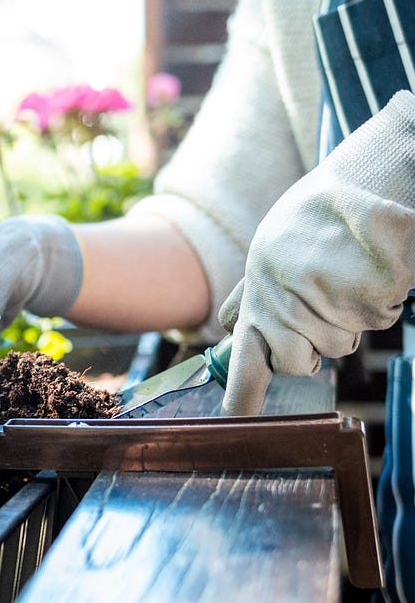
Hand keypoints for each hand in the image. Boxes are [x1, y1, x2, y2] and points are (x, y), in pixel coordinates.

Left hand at [220, 91, 414, 415]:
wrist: (364, 186)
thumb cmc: (318, 218)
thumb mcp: (269, 249)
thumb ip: (252, 291)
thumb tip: (226, 325)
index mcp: (257, 289)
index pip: (242, 354)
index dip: (241, 391)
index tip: (235, 415)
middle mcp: (283, 301)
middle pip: (295, 363)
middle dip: (307, 355)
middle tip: (318, 314)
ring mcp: (322, 304)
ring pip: (337, 346)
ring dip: (346, 320)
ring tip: (346, 275)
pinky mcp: (361, 302)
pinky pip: (371, 321)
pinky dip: (376, 301)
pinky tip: (368, 270)